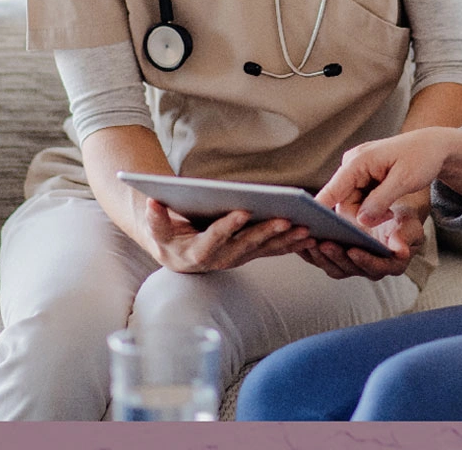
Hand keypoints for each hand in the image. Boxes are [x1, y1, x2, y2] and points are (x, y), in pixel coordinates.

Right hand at [143, 199, 313, 272]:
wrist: (176, 253)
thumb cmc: (168, 235)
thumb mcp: (157, 229)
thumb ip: (155, 218)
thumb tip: (151, 201)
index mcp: (196, 252)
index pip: (214, 238)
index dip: (227, 226)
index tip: (243, 211)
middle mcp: (220, 259)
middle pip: (246, 245)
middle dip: (266, 232)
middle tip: (286, 219)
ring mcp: (237, 258)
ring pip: (264, 250)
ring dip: (286, 241)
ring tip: (306, 228)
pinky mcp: (250, 255)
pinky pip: (273, 251)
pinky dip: (291, 245)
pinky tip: (310, 236)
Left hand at [299, 192, 427, 280]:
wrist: (391, 215)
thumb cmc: (402, 221)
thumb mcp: (410, 225)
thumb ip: (406, 237)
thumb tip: (401, 251)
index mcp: (389, 264)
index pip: (375, 266)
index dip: (364, 260)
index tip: (354, 250)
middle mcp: (369, 269)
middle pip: (349, 268)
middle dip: (336, 257)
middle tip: (325, 243)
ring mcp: (351, 265)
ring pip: (333, 267)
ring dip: (320, 256)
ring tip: (310, 240)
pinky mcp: (337, 259)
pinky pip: (321, 260)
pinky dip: (310, 253)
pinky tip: (301, 240)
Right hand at [316, 126, 461, 227]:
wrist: (433, 146)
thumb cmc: (421, 158)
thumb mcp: (404, 180)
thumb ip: (380, 201)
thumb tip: (361, 221)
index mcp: (358, 160)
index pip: (332, 189)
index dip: (320, 210)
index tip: (314, 229)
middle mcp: (352, 163)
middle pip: (342, 202)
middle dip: (360, 216)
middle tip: (387, 217)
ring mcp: (356, 170)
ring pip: (350, 203)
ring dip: (367, 213)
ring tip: (390, 211)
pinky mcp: (362, 176)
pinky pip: (358, 199)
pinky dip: (370, 208)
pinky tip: (386, 208)